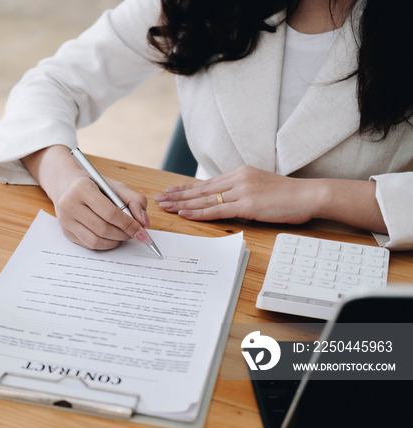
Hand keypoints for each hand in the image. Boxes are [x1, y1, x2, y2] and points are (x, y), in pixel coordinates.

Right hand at [22, 145, 152, 249]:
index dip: (129, 225)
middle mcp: (69, 204)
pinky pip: (88, 245)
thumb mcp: (117, 187)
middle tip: (134, 234)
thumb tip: (144, 223)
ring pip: (95, 240)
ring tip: (123, 235)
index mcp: (82, 188)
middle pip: (102, 228)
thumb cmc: (95, 186)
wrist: (67, 185)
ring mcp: (65, 220)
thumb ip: (135, 201)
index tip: (142, 232)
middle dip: (123, 234)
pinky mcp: (65, 231)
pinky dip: (104, 244)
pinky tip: (111, 238)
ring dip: (114, 242)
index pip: (110, 213)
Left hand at [154, 165, 317, 223]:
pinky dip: (199, 213)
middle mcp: (238, 179)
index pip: (207, 183)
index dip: (187, 188)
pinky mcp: (247, 204)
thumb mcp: (261, 188)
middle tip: (160, 198)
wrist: (309, 194)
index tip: (171, 190)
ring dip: (183, 204)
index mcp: (240, 173)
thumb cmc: (288, 195)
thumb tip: (227, 201)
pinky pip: (217, 210)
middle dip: (178, 195)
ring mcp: (242, 191)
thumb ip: (243, 192)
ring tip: (166, 206)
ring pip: (205, 199)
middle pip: (201, 189)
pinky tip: (185, 213)